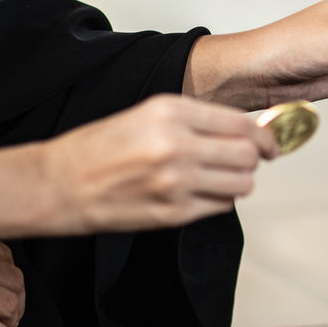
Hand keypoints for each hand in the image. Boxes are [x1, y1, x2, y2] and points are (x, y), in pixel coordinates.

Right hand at [41, 94, 276, 232]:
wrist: (58, 184)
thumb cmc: (101, 146)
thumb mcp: (150, 114)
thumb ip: (198, 120)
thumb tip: (246, 130)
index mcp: (172, 113)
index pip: (242, 125)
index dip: (264, 135)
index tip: (269, 143)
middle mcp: (177, 145)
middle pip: (248, 155)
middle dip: (253, 159)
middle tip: (245, 160)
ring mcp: (176, 182)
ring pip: (242, 184)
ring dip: (238, 181)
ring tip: (218, 177)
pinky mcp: (172, 213)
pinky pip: (221, 206)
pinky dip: (219, 199)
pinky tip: (199, 192)